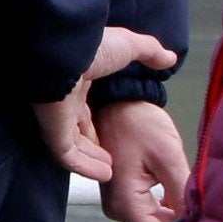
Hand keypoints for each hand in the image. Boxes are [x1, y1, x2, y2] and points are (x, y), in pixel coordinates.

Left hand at [36, 26, 181, 182]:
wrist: (65, 50)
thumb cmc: (92, 46)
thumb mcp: (128, 46)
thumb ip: (149, 52)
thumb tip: (169, 57)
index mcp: (77, 81)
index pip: (85, 108)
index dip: (99, 122)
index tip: (117, 134)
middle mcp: (65, 100)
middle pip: (77, 130)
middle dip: (93, 145)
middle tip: (112, 160)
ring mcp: (57, 116)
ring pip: (73, 146)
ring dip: (92, 160)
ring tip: (111, 173)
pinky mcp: (53, 130)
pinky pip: (67, 156)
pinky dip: (85, 167)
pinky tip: (105, 175)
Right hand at [96, 98, 193, 221]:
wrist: (116, 102)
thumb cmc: (138, 125)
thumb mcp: (167, 157)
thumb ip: (182, 194)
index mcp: (125, 203)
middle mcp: (117, 208)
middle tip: (208, 221)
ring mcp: (117, 202)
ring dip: (176, 219)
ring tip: (198, 209)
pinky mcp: (121, 194)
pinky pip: (148, 212)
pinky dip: (167, 209)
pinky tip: (182, 201)